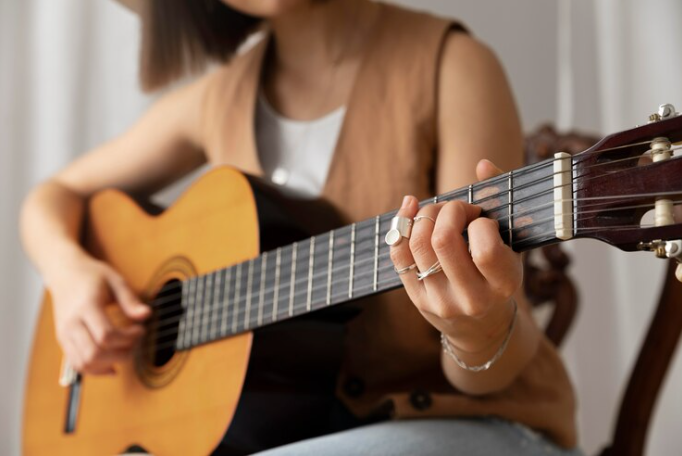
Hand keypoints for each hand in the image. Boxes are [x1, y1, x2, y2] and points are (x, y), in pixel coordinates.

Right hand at [46, 253, 149, 374]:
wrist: (65, 274)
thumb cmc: (92, 276)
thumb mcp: (115, 281)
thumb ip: (130, 299)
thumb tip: (146, 315)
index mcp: (85, 307)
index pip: (105, 335)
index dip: (128, 338)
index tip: (140, 329)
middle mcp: (71, 324)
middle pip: (94, 354)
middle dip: (120, 354)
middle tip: (135, 343)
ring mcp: (64, 334)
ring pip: (84, 363)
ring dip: (109, 364)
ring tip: (125, 352)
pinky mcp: (63, 341)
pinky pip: (77, 364)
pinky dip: (96, 370)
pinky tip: (112, 365)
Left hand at [389, 159, 521, 352]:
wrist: (482, 328)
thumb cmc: (499, 276)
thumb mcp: (512, 246)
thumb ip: (502, 203)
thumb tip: (483, 164)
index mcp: (503, 284)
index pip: (485, 248)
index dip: (479, 222)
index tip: (481, 219)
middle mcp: (471, 298)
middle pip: (443, 241)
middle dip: (447, 210)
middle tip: (456, 208)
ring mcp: (441, 301)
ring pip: (417, 245)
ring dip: (424, 215)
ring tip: (438, 212)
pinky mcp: (417, 300)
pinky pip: (399, 256)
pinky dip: (400, 225)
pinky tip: (410, 209)